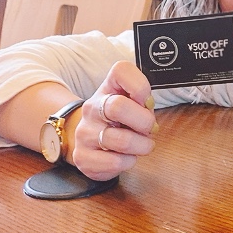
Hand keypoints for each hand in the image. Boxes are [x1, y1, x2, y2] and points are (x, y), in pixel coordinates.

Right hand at [70, 61, 158, 180]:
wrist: (90, 139)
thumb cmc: (121, 119)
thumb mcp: (134, 102)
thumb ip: (144, 99)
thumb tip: (148, 106)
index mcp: (108, 87)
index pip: (121, 70)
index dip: (141, 86)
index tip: (147, 101)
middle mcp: (92, 107)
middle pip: (118, 107)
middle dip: (144, 122)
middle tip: (150, 129)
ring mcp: (84, 132)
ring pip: (122, 141)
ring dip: (142, 146)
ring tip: (142, 145)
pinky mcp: (82, 156)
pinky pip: (114, 162)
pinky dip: (128, 162)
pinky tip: (126, 157)